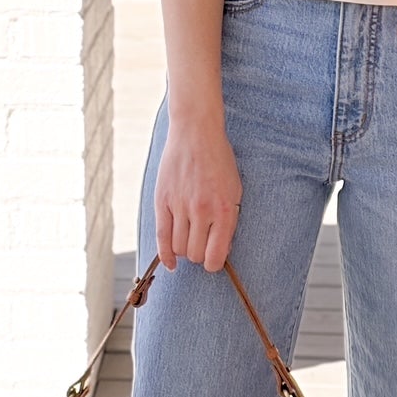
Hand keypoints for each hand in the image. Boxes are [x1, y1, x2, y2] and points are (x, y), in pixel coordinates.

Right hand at [153, 121, 241, 271]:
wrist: (196, 133)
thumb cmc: (219, 161)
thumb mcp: (235, 190)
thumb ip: (229, 221)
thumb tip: (220, 251)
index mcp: (224, 210)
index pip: (215, 257)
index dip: (214, 263)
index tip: (214, 259)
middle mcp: (202, 211)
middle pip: (195, 254)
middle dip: (200, 255)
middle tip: (202, 244)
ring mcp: (180, 206)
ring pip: (178, 248)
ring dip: (184, 251)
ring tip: (189, 239)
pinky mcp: (162, 201)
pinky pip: (161, 236)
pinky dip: (165, 255)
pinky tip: (170, 263)